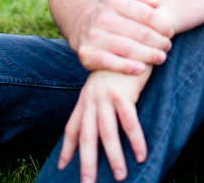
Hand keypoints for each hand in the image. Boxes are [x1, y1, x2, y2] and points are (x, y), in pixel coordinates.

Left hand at [58, 67, 151, 182]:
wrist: (133, 36)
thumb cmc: (124, 59)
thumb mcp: (107, 80)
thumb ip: (101, 98)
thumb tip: (102, 116)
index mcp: (86, 97)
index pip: (72, 127)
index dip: (67, 148)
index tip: (62, 166)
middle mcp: (92, 98)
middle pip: (86, 137)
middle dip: (86, 163)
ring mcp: (106, 96)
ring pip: (107, 134)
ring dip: (114, 157)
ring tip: (120, 176)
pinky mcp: (124, 93)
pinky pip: (129, 122)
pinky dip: (135, 141)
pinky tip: (141, 154)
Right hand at [76, 0, 174, 73]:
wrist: (84, 26)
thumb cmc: (116, 12)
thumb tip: (155, 3)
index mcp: (115, 1)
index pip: (147, 14)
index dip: (162, 25)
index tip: (171, 32)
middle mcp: (102, 18)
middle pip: (140, 33)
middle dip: (159, 41)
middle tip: (168, 47)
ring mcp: (93, 37)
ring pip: (128, 48)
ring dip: (149, 55)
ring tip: (161, 58)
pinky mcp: (88, 54)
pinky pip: (110, 63)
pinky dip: (128, 67)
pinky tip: (142, 69)